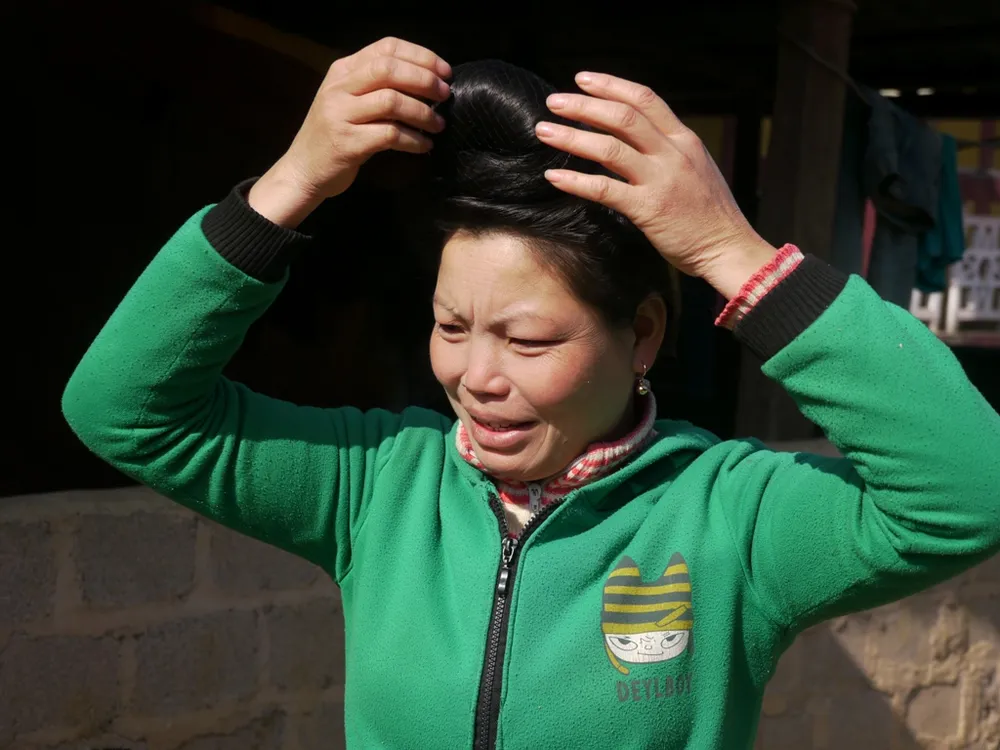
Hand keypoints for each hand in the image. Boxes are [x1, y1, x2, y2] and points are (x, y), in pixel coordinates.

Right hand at [249, 37, 450, 227]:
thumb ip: (375, 85)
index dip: (420, 56)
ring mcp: (340, 114)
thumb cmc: (334, 134)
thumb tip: (426, 80)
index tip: (444, 71)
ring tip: (438, 124)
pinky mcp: (347, 143)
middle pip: (389, 69)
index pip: (386, 48)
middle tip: (446, 95)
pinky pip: (390, 135)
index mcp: (342, 70)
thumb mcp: (348, 99)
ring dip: (423, 112)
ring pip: (391, 101)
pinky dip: (413, 140)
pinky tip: (424, 145)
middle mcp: (339, 88)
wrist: (303, 170)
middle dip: (424, 80)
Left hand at [535, 72, 776, 298]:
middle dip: (583, 106)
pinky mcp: (649, 209)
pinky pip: (604, 190)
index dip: (611, 86)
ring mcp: (661, 180)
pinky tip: (554, 176)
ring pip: (609, 148)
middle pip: (622, 117)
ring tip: (544, 132)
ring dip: (572, 137)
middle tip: (553, 103)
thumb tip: (635, 139)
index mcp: (684, 140)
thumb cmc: (709, 215)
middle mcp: (673, 154)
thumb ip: (668, 151)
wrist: (728, 248)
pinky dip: (575, 180)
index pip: (645, 99)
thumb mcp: (696, 168)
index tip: (582, 80)